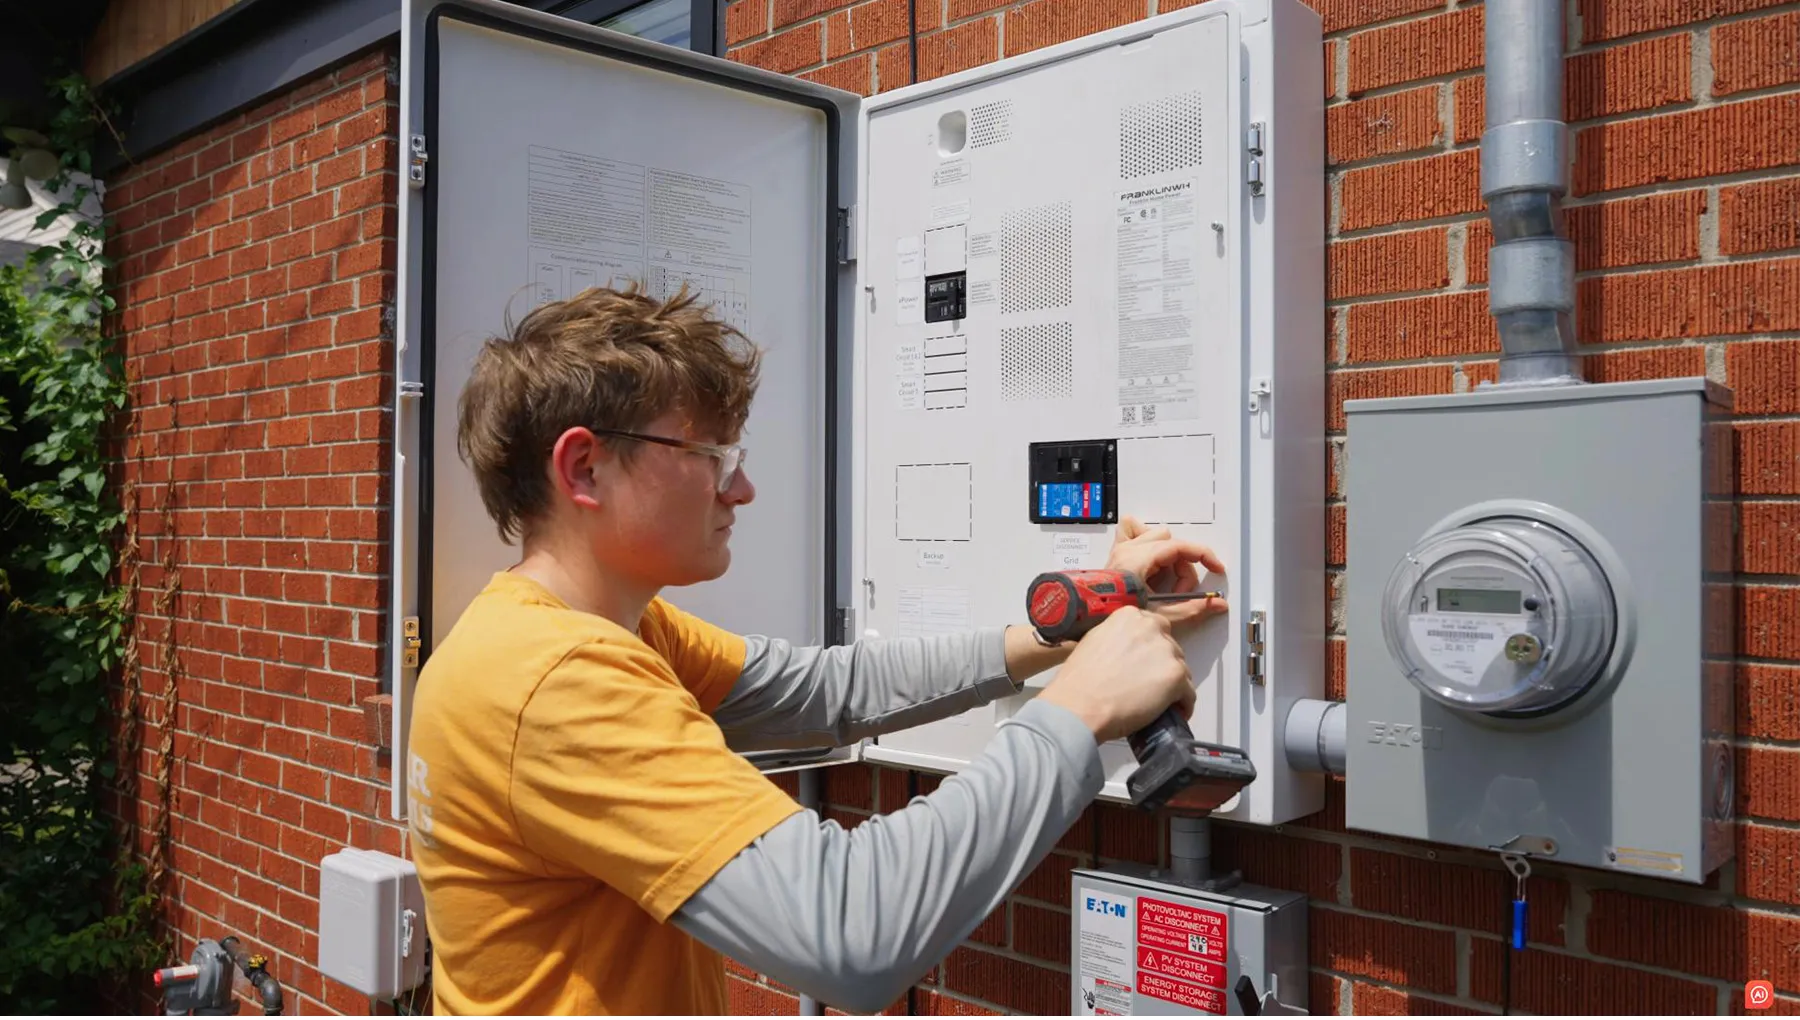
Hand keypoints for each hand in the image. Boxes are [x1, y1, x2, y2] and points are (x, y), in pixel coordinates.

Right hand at [1037, 606, 1192, 744]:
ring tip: (1158, 701)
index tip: (1146, 662)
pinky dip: (1183, 704)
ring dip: (1172, 684)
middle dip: (1162, 664)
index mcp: (1129, 616)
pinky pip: (1189, 693)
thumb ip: (1118, 636)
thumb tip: (1129, 648)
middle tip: (1148, 683)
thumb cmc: (1080, 681)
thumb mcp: (1094, 641)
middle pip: (1170, 647)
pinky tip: (1172, 713)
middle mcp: (1151, 627)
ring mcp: (1167, 651)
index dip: (1150, 648)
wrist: (1079, 705)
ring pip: (1182, 669)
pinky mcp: (1177, 676)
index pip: (1154, 628)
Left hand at [1105, 516, 1227, 631]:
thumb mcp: (1159, 613)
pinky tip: (1148, 562)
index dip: (1203, 556)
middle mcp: (1129, 548)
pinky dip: (1145, 541)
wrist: (1088, 619)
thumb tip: (1217, 604)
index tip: (1216, 568)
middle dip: (1182, 569)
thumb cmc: (1115, 615)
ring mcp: (1121, 548)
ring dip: (1167, 556)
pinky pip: (1132, 532)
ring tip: (1163, 582)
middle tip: (1178, 593)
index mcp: (1139, 558)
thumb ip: (1191, 608)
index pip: (1181, 547)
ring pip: (1156, 536)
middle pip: (1172, 545)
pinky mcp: (1116, 554)